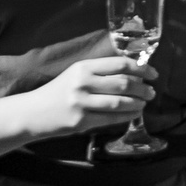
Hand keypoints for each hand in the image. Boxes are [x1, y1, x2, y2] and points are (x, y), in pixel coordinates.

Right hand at [24, 54, 156, 137]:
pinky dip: (127, 116)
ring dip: (138, 103)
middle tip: (151, 92)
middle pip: (124, 83)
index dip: (142, 69)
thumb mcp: (76, 74)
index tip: (153, 74)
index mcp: (83, 67)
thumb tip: (135, 74)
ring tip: (144, 103)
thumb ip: (100, 72)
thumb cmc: (59, 92)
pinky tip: (134, 114)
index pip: (120, 64)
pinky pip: (111, 118)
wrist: (32, 112)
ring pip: (120, 102)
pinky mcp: (80, 121)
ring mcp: (81, 102)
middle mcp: (82, 82)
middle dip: (143, 88)